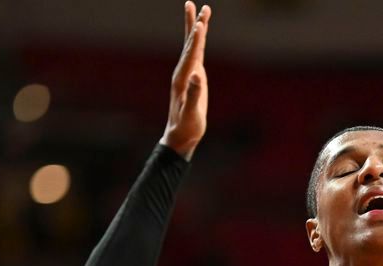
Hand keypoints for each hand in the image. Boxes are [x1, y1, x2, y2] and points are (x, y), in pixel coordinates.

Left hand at [161, 2, 210, 159]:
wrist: (180, 136)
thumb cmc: (186, 127)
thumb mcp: (191, 113)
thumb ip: (194, 95)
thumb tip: (196, 76)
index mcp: (182, 79)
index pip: (190, 54)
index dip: (196, 40)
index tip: (200, 24)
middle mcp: (183, 72)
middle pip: (189, 43)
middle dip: (193, 24)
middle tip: (193, 4)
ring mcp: (187, 73)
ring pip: (193, 46)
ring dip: (196, 28)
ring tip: (201, 11)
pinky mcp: (193, 77)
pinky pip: (197, 54)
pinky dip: (199, 41)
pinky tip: (202, 34)